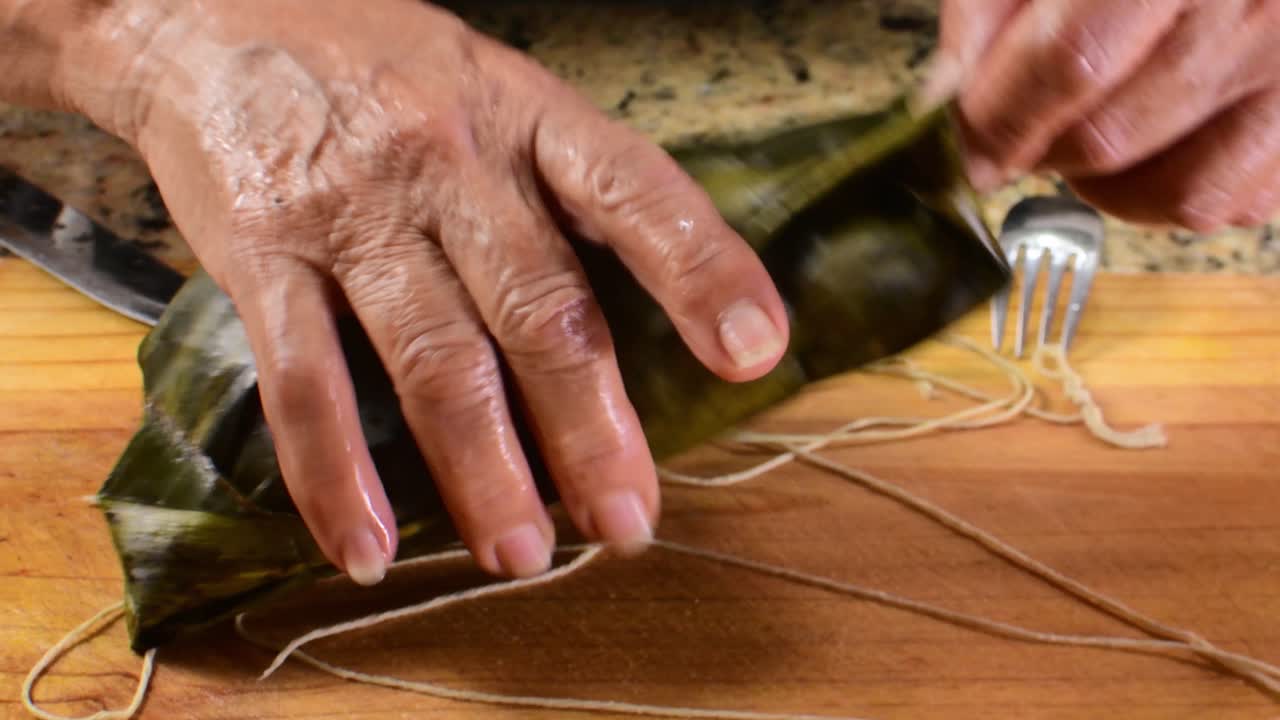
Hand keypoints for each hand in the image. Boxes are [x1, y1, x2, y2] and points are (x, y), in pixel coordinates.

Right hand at [75, 0, 788, 582]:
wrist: (213, 14)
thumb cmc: (385, 67)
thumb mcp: (494, 88)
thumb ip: (563, 187)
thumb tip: (648, 317)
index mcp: (526, 116)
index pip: (632, 191)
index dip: (700, 269)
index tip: (755, 351)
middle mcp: (448, 159)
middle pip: (539, 307)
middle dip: (589, 426)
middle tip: (625, 520)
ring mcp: (352, 209)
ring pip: (436, 360)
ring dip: (483, 472)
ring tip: (520, 555)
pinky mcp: (261, 253)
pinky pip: (303, 383)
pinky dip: (336, 476)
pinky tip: (368, 546)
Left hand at [926, 0, 1279, 230]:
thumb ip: (990, 5)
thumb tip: (946, 94)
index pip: (1070, 61)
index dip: (998, 118)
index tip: (963, 143)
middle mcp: (1256, 8)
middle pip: (1109, 136)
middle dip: (1039, 148)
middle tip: (1021, 126)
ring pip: (1176, 192)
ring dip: (1105, 183)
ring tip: (1086, 129)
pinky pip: (1234, 201)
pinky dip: (1172, 195)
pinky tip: (1150, 147)